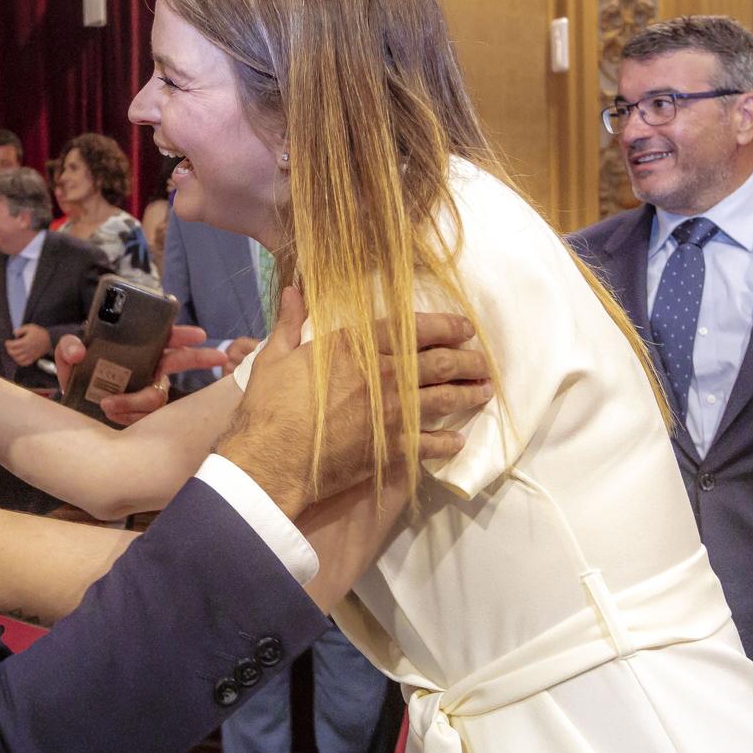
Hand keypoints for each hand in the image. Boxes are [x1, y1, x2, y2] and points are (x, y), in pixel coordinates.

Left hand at [4, 323, 51, 366]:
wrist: (50, 339)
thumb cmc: (40, 333)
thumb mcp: (30, 327)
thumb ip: (21, 330)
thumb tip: (14, 333)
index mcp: (25, 342)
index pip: (12, 345)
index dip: (7, 344)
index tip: (7, 342)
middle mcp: (26, 350)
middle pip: (13, 353)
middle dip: (9, 350)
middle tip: (8, 347)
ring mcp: (30, 355)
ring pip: (18, 359)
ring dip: (13, 356)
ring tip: (13, 352)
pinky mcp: (33, 358)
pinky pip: (25, 363)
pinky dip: (20, 362)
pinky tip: (18, 358)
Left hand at [53, 325, 229, 426]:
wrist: (70, 405)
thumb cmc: (77, 373)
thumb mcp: (69, 356)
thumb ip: (69, 348)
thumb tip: (78, 350)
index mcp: (139, 348)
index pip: (166, 337)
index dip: (183, 335)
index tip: (198, 334)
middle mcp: (149, 368)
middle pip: (180, 361)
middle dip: (199, 358)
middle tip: (218, 357)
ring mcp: (147, 390)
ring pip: (157, 397)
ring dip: (136, 402)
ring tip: (108, 405)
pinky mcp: (141, 413)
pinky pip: (143, 417)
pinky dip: (126, 415)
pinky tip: (109, 413)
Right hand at [218, 288, 492, 516]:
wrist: (272, 461)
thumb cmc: (268, 409)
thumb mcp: (273, 358)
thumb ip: (290, 323)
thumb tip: (294, 291)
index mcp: (355, 347)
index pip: (411, 329)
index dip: (444, 326)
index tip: (465, 327)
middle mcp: (382, 375)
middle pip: (438, 363)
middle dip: (467, 360)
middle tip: (483, 361)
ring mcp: (392, 412)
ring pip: (442, 398)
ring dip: (468, 394)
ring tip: (484, 391)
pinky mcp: (393, 447)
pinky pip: (431, 443)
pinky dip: (448, 443)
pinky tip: (458, 441)